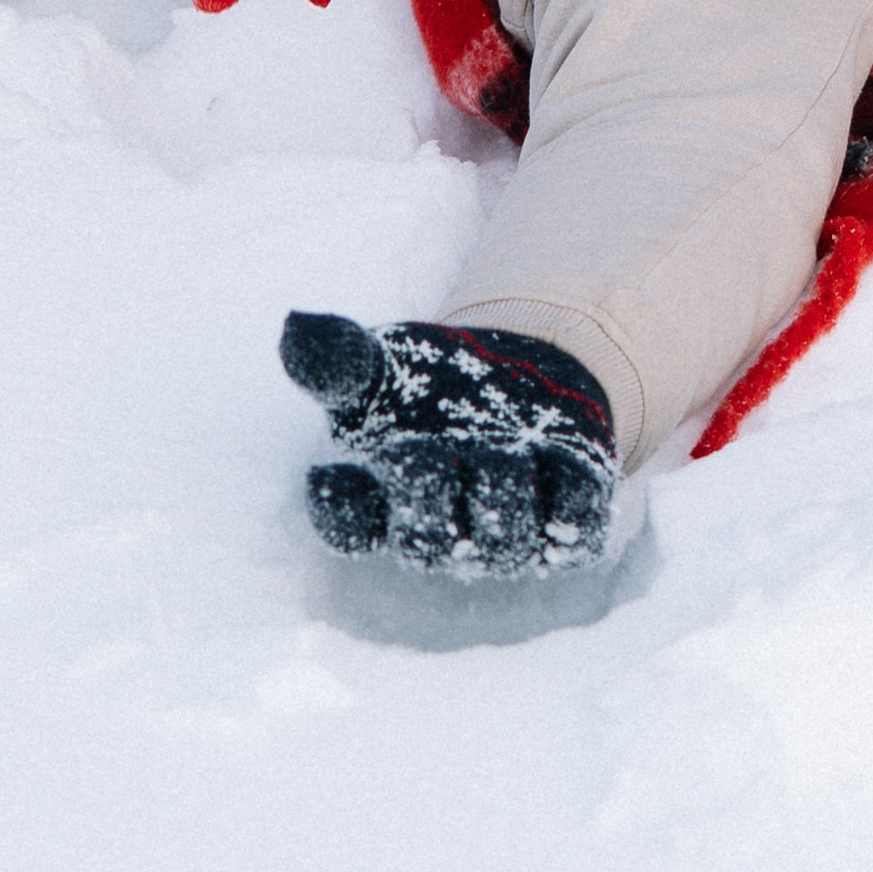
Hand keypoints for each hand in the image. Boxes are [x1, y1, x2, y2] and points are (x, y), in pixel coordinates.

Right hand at [279, 312, 615, 577]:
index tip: (330, 472)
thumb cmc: (432, 386)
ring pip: (502, 543)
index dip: (339, 508)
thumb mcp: (383, 366)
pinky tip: (555, 455)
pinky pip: (576, 529)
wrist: (520, 381)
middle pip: (423, 542)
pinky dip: (569, 497)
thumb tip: (296, 327)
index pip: (348, 527)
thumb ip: (341, 359)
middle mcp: (442, 532)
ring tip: (500, 453)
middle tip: (429, 452)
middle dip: (424, 496)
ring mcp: (507, 538)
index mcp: (384, 501)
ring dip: (497, 494)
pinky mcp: (572, 528)